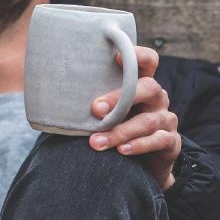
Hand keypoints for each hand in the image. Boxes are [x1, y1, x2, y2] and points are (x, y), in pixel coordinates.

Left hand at [89, 45, 180, 190]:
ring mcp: (166, 119)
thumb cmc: (118, 130)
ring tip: (97, 142)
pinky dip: (138, 145)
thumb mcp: (107, 112)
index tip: (115, 56)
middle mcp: (157, 98)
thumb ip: (92, 101)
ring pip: (147, 120)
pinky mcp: (171, 141)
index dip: (136, 54)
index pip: (148, 60)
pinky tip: (122, 151)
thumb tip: (48, 92)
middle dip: (120, 98)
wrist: (145, 165)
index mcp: (142, 84)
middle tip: (95, 110)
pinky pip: (157, 140)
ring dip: (120, 131)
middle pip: (149, 87)